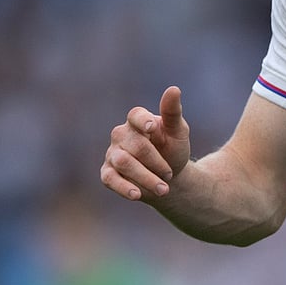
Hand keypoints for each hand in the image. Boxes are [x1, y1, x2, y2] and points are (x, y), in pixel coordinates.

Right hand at [101, 86, 191, 201]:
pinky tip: (137, 195)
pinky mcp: (107, 173)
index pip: (135, 115)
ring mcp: (112, 153)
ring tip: (164, 189)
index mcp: (138, 120)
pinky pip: (110, 179)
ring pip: (123, 163)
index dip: (142, 120)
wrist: (170, 177)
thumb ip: (173, 112)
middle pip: (135, 145)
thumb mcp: (178, 132)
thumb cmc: (173, 149)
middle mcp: (121, 135)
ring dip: (145, 177)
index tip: (152, 127)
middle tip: (170, 174)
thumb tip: (174, 89)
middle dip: (155, 161)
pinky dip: (124, 187)